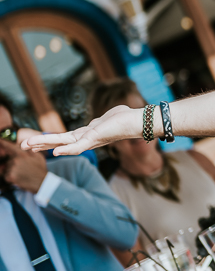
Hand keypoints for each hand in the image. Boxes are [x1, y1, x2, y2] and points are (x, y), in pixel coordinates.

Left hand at [3, 149, 47, 193]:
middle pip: (8, 159)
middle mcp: (15, 160)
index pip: (9, 146)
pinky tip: (18, 177)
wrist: (42, 183)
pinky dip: (10, 176)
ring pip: (6, 167)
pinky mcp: (9, 176)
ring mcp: (12, 168)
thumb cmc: (40, 169)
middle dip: (12, 162)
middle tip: (22, 167)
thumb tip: (22, 145)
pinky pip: (5, 174)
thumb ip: (29, 149)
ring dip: (11, 170)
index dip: (2, 143)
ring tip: (21, 173)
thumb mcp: (38, 156)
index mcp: (22, 154)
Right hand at [23, 106, 139, 156]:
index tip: (32, 142)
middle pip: (58, 142)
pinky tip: (55, 152)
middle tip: (22, 146)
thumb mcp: (106, 119)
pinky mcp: (94, 139)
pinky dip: (67, 149)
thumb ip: (99, 122)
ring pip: (62, 143)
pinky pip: (78, 146)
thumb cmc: (124, 119)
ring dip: (45, 144)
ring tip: (28, 145)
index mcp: (86, 134)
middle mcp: (85, 139)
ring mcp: (88, 140)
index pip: (62, 138)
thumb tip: (98, 121)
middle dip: (40, 143)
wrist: (136, 121)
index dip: (47, 140)